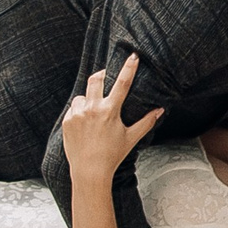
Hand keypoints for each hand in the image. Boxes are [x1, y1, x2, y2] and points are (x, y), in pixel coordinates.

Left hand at [62, 56, 163, 185]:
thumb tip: (160, 110)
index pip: (122, 83)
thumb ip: (146, 122)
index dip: (129, 68)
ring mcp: (77, 114)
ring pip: (83, 96)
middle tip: (104, 76)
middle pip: (95, 79)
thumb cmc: (112, 155)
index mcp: (110, 111)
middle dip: (101, 75)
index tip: (133, 56)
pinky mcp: (67, 120)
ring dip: (88, 99)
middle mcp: (92, 109)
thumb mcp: (131, 138)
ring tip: (93, 115)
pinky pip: (73, 108)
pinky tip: (84, 126)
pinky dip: (79, 112)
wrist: (89, 171)